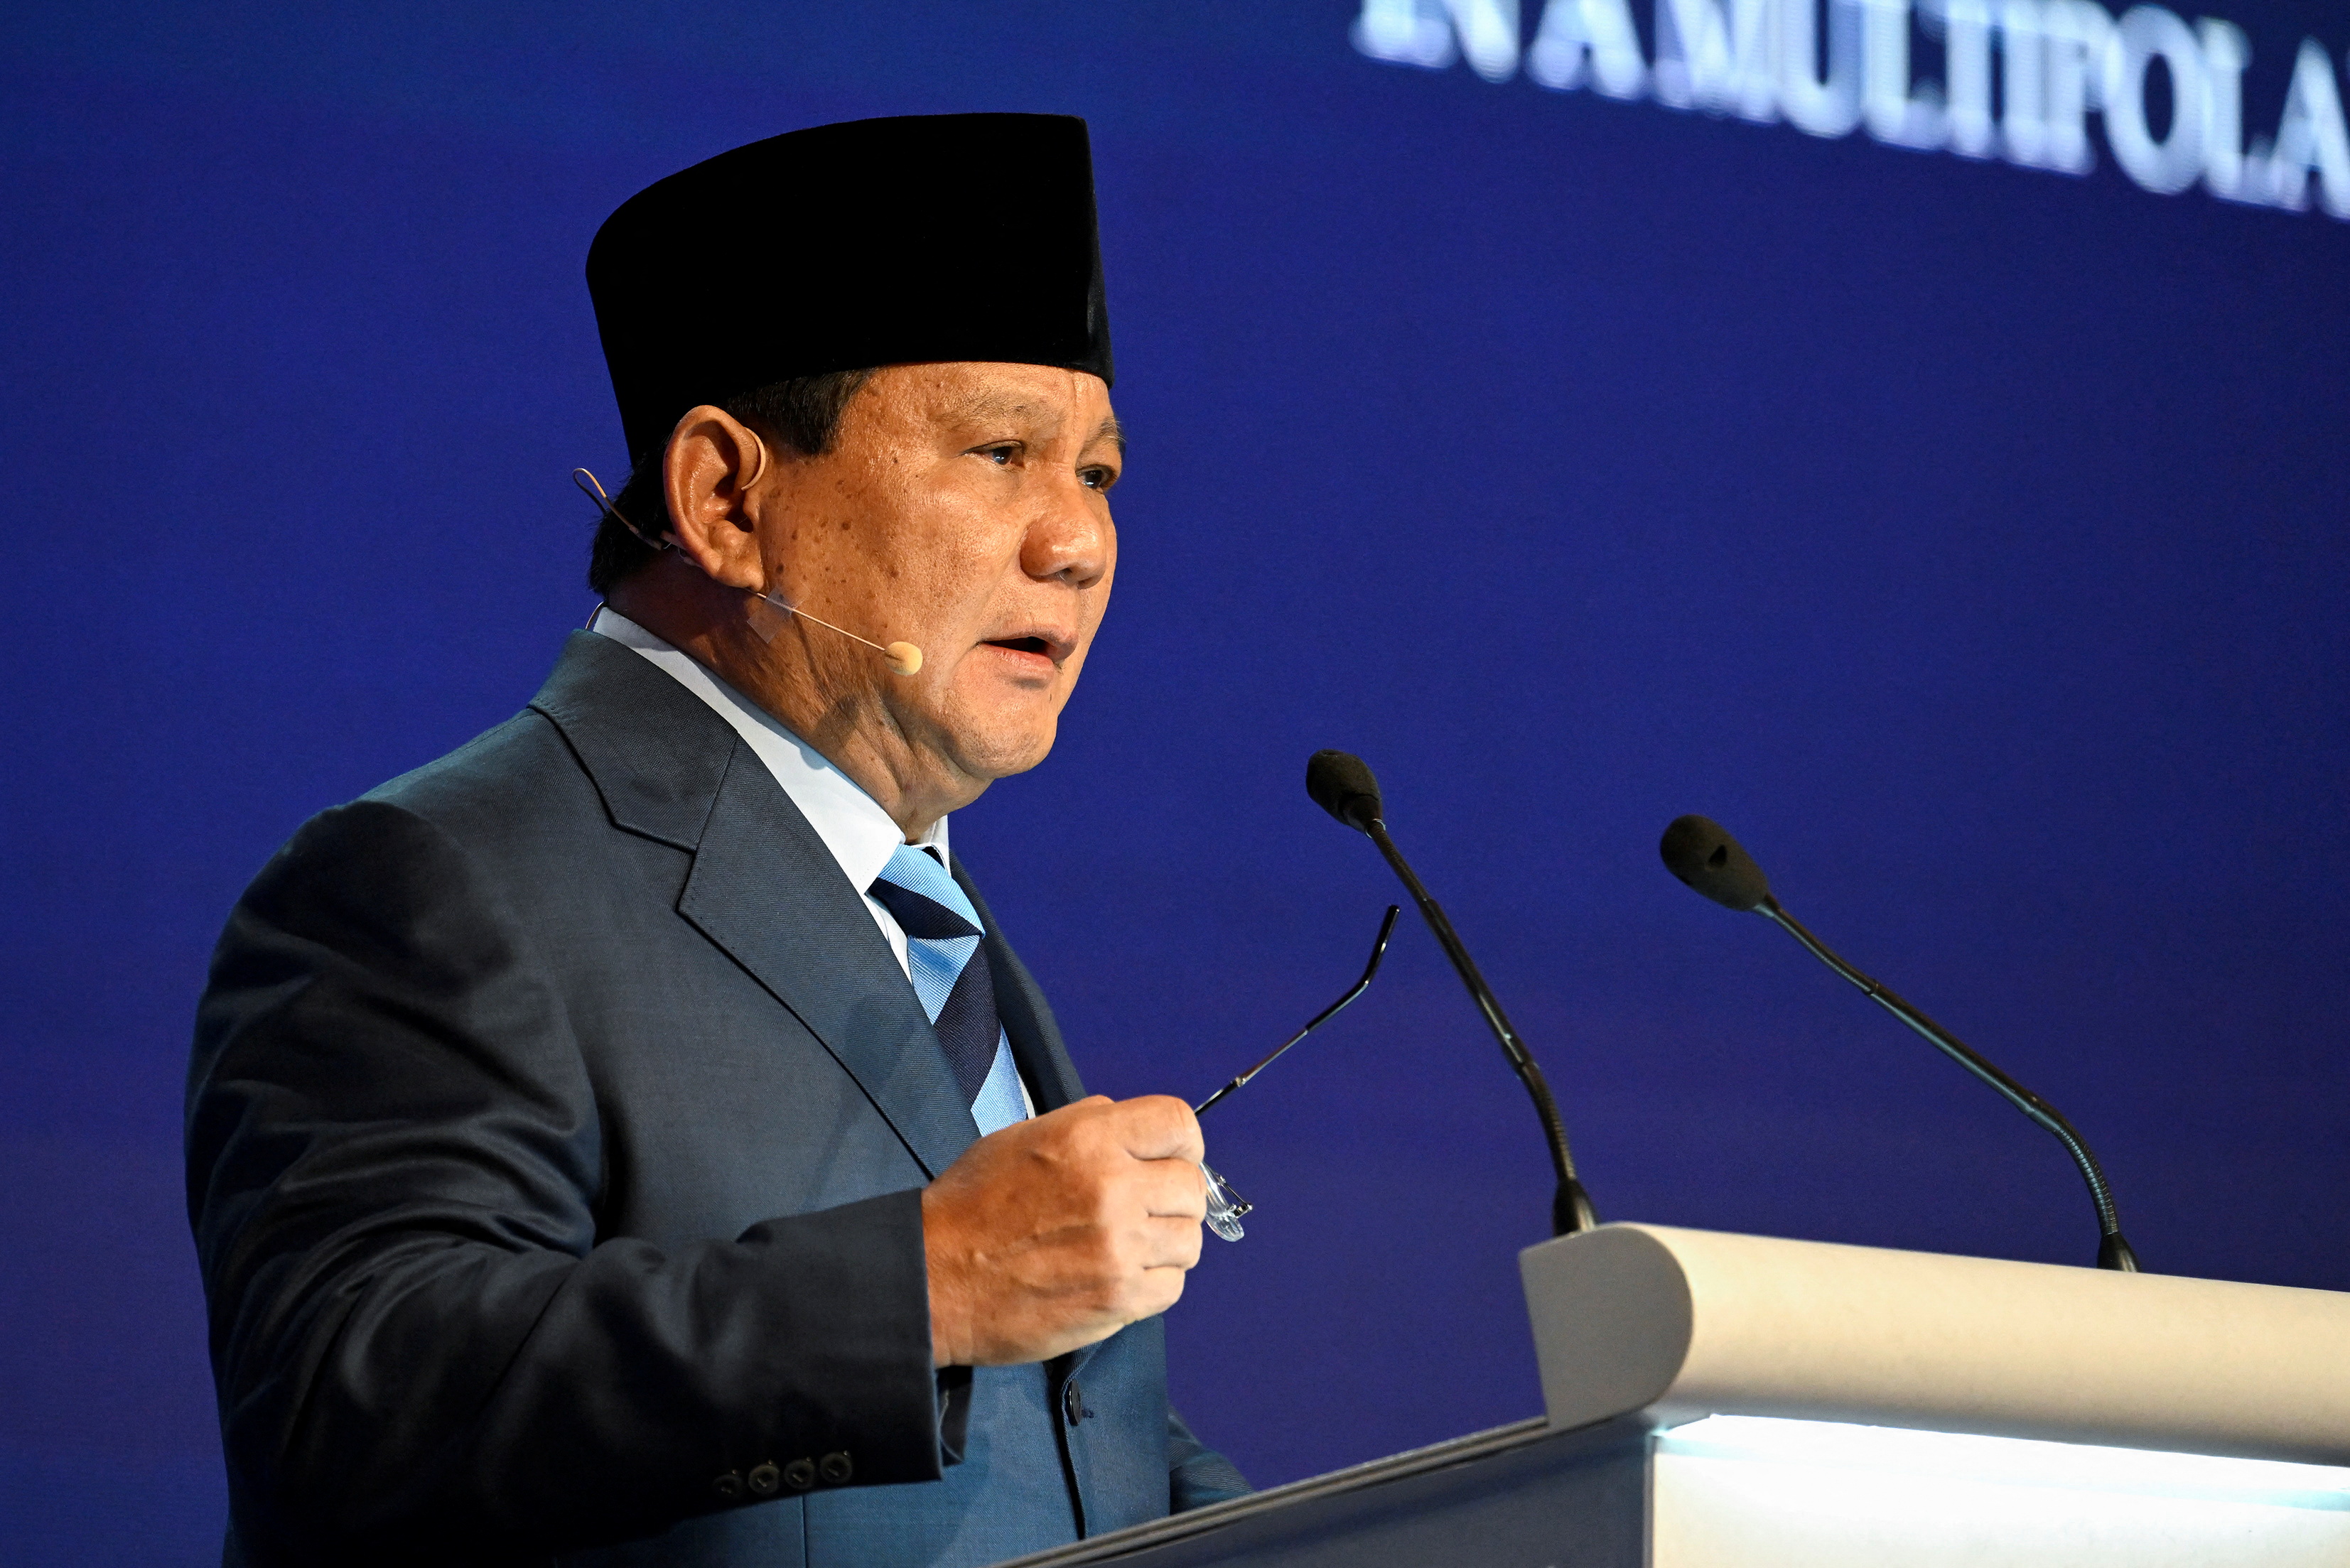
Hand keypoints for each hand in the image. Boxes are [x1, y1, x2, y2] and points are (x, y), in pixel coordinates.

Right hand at [921, 1095, 1206, 1366]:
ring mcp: (1118, 1247)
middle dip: (1171, 1198)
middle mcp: (1111, 1187)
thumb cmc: (971, 1207)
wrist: (933, 1278)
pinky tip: (1117, 1277)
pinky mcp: (1117, 1299)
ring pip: (1189, 1240)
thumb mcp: (1024, 1136)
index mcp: (1089, 1138)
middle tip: (1141, 1211)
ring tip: (1126, 1247)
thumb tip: (1133, 1128)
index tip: (1169, 1160)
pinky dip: (1153, 1284)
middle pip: (1192, 1186)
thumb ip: (1087, 1125)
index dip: (1181, 1144)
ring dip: (1165, 1244)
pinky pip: (1172, 1286)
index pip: (1179, 1124)